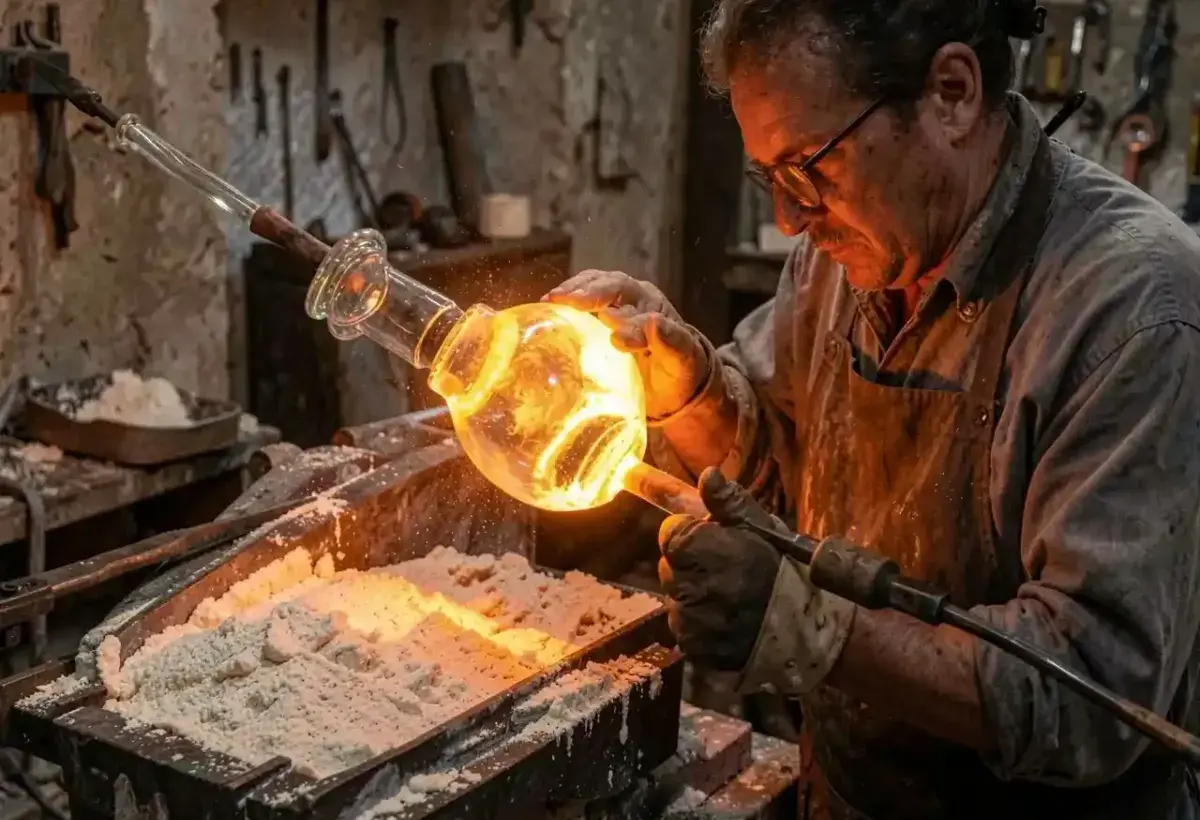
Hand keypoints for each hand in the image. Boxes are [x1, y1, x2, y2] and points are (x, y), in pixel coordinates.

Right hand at [544, 270, 708, 419]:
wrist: (671, 383)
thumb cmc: (678, 372)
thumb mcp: (681, 361)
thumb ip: (671, 342)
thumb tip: (652, 324)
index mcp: (654, 307)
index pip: (636, 306)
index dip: (624, 320)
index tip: (616, 339)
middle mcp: (635, 299)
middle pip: (611, 286)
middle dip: (589, 292)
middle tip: (565, 300)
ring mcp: (614, 304)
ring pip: (594, 286)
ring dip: (574, 291)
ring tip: (552, 300)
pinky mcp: (597, 316)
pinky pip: (581, 301)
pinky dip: (565, 302)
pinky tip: (547, 308)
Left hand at [657, 468, 784, 670]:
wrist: (808, 629)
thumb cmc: (784, 570)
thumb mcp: (761, 527)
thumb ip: (729, 502)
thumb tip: (707, 474)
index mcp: (702, 550)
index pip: (670, 532)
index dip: (691, 534)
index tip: (713, 540)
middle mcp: (689, 586)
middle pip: (669, 565)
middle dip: (690, 563)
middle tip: (725, 569)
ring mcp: (690, 620)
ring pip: (675, 597)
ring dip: (693, 594)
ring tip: (728, 596)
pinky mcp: (694, 647)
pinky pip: (683, 627)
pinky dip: (699, 623)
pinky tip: (725, 619)